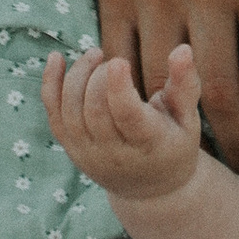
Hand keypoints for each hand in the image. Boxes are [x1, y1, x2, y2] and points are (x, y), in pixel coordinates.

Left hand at [43, 43, 205, 203]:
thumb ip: (185, 84)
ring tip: (95, 55)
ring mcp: (89, 154)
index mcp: (149, 144)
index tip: (118, 62)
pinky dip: (50, 86)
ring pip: (71, 112)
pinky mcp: (72, 149)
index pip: (127, 116)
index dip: (118, 88)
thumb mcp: (188, 119)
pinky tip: (56, 58)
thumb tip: (182, 49)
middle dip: (98, 77)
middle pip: (95, 111)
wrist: (150, 189)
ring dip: (78, 76)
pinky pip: (54, 116)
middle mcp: (115, 155)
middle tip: (113, 61)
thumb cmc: (173, 144)